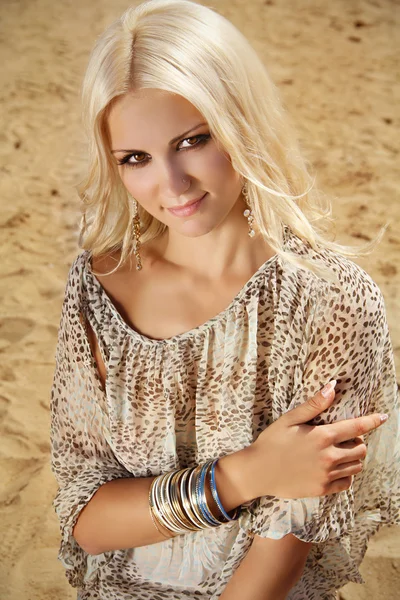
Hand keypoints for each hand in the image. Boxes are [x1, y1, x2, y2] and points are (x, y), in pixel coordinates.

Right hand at [245, 380, 386, 498]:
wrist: (258, 472)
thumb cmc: (272, 441)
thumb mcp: (290, 418)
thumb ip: (314, 404)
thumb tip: (332, 386)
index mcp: (322, 436)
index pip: (357, 427)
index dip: (372, 421)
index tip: (383, 417)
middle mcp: (329, 457)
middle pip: (361, 448)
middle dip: (358, 440)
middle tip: (344, 437)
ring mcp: (327, 475)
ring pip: (356, 466)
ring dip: (353, 457)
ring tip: (339, 451)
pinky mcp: (323, 489)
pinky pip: (347, 482)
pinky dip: (347, 473)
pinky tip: (335, 467)